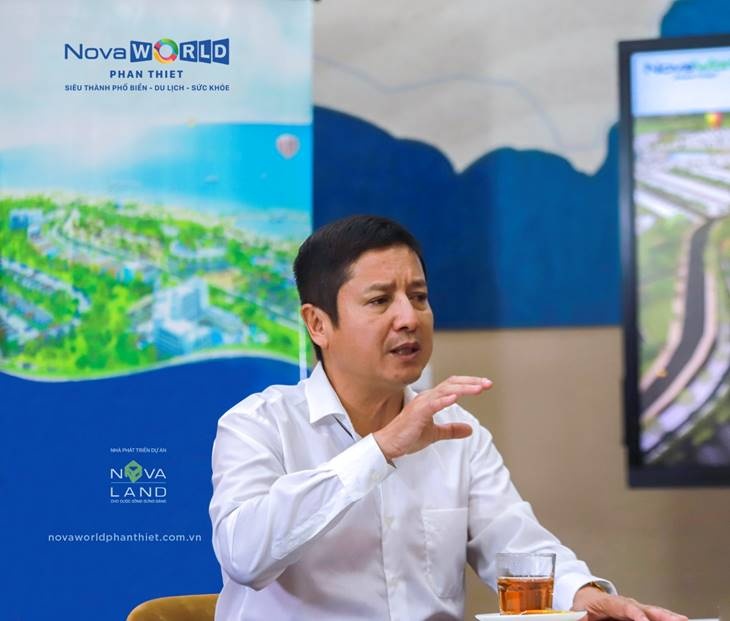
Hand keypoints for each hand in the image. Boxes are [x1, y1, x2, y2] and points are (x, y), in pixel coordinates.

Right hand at [373, 375, 491, 459]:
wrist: (389, 445)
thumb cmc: (408, 436)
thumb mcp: (435, 434)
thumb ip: (451, 430)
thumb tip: (470, 429)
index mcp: (431, 400)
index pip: (452, 385)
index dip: (469, 383)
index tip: (485, 385)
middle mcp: (427, 397)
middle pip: (451, 383)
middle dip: (471, 382)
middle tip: (488, 384)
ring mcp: (421, 404)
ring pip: (445, 391)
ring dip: (463, 389)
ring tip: (478, 388)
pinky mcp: (417, 413)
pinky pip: (432, 404)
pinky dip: (444, 400)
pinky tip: (455, 398)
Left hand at [572, 588, 687, 620]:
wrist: (583, 596)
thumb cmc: (582, 607)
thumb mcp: (578, 615)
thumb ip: (581, 618)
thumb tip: (582, 619)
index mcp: (607, 602)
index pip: (623, 607)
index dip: (634, 614)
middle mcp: (623, 603)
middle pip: (643, 608)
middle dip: (659, 614)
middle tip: (676, 620)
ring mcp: (632, 607)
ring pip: (651, 611)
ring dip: (667, 616)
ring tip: (683, 620)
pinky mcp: (637, 613)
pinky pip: (652, 615)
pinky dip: (665, 617)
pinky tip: (678, 619)